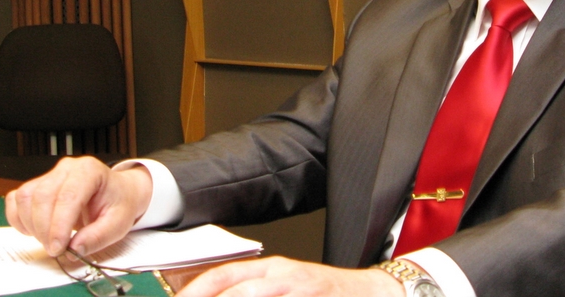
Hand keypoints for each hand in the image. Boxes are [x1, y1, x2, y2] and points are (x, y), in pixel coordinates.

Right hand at [5, 156, 152, 256]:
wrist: (117, 193)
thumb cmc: (118, 204)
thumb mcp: (118, 223)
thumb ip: (98, 237)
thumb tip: (74, 250)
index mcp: (90, 171)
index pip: (68, 197)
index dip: (59, 225)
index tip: (58, 248)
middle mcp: (67, 168)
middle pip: (42, 197)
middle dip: (45, 229)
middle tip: (56, 250)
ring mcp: (50, 174)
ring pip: (26, 198)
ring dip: (32, 225)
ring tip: (50, 240)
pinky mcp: (37, 185)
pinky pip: (16, 200)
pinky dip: (19, 219)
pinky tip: (35, 230)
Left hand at [175, 256, 403, 296]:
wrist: (367, 293)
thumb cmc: (322, 293)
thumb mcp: (285, 287)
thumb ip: (254, 289)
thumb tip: (217, 293)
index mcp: (271, 270)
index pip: (224, 275)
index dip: (197, 289)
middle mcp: (282, 276)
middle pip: (235, 288)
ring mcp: (298, 288)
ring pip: (252, 294)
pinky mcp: (314, 296)